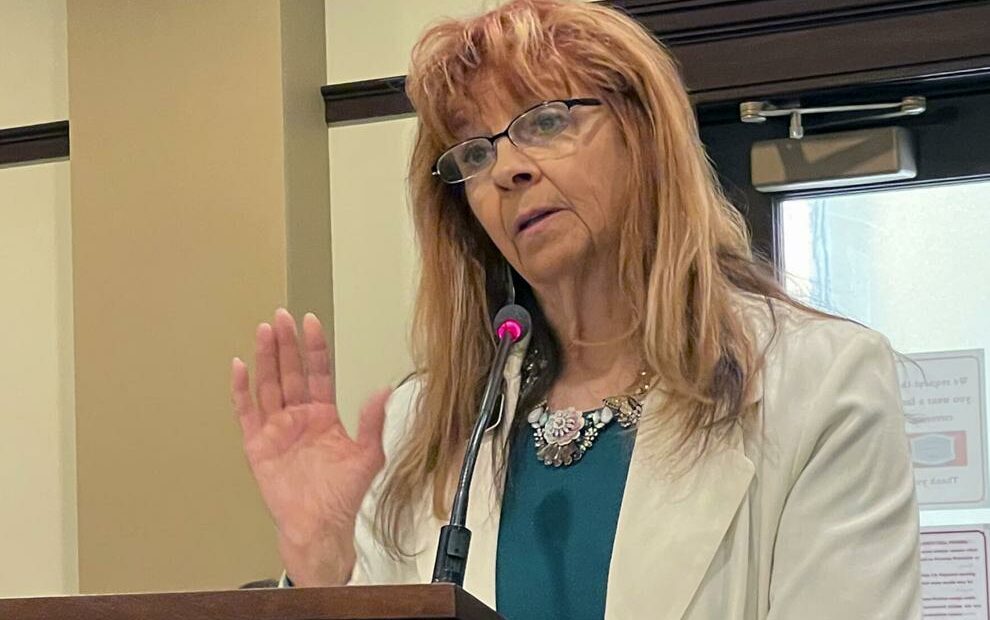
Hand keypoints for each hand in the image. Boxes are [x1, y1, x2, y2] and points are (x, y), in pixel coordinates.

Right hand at [231, 309, 389, 585]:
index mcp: (323, 415)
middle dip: (287, 344)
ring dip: (265, 358)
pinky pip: (246, 412)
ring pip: (268, 385)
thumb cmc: (342, 496)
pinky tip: (240, 366)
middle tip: (282, 317)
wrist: (318, 526)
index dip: (315, 348)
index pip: (318, 373)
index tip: (311, 323)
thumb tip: (385, 391)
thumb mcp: (367, 456)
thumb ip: (372, 423)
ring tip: (264, 331)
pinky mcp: (257, 444)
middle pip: (290, 372)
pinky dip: (241, 390)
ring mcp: (276, 429)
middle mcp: (298, 417)